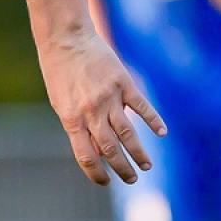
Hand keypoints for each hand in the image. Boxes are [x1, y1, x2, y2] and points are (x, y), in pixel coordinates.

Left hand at [38, 26, 165, 185]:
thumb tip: (97, 148)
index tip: (105, 182)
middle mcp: (91, 111)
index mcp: (72, 119)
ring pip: (127, 133)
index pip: (86, 156)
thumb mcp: (61, 102)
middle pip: (110, 149)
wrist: (65, 38)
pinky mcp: (124, 82)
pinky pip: (141, 106)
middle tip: (132, 179)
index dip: (96, 174)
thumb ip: (77, 124)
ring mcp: (109, 97)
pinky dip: (153, 120)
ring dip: (138, 152)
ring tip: (146, 166)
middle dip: (122, 168)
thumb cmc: (59, 72)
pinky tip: (161, 132)